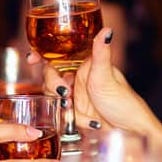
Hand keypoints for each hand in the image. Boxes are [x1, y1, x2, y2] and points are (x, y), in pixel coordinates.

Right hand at [31, 28, 161, 151]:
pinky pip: (62, 113)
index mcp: (85, 64)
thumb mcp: (107, 77)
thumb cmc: (124, 102)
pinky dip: (73, 119)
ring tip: (73, 108)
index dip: (42, 55)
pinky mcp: (75, 113)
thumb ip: (102, 53)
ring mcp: (75, 96)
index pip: (58, 55)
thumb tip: (107, 30)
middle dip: (53, 85)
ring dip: (61, 103)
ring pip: (52, 96)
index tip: (32, 58)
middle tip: (65, 93)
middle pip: (50, 76)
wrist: (130, 132)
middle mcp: (78, 78)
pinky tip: (90, 122)